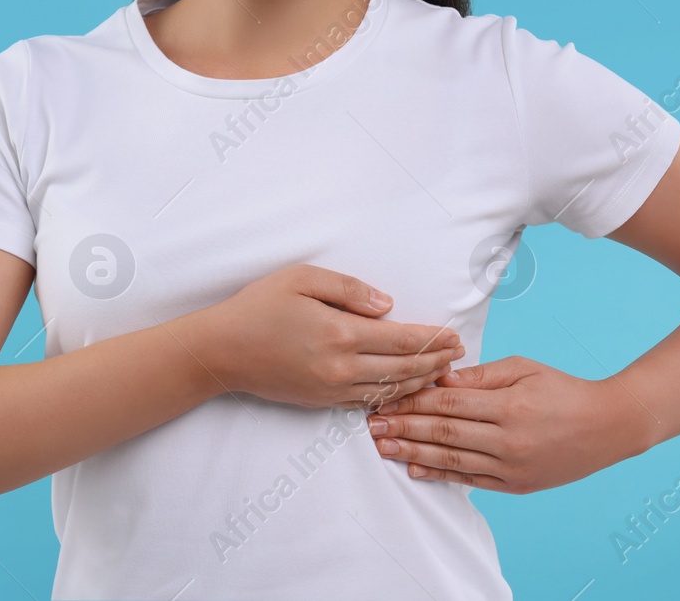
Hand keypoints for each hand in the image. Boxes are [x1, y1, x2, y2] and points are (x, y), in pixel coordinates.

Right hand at [195, 264, 464, 410]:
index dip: (432, 339)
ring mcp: (333, 388)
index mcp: (340, 333)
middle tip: (458, 353)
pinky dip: (395, 395)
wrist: (222, 351)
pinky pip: (370, 401)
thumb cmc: (258, 307)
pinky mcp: (323, 401)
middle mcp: (342, 367)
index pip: (402, 339)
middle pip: (404, 368)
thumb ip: (348, 289)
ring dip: (421, 381)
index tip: (454, 335)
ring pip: (392, 389)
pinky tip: (406, 387)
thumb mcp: (300, 279)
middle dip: (436, 361)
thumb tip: (387, 305)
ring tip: (441, 371)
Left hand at [366, 355, 645, 492]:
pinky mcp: (517, 484)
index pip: (447, 404)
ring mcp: (513, 466)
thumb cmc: (562, 389)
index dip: (412, 402)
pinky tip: (415, 470)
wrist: (610, 426)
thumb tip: (437, 376)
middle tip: (370, 424)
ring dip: (412, 454)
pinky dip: (441, 475)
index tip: (383, 398)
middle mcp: (509, 440)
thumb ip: (478, 375)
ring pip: (452, 460)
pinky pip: (471, 480)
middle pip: (444, 434)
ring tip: (382, 447)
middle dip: (403, 428)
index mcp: (508, 407)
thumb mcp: (522, 369)